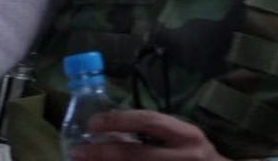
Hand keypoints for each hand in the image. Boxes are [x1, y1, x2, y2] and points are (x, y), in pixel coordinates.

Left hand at [67, 110, 229, 159]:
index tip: (93, 123)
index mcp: (187, 136)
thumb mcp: (185, 139)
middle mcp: (185, 157)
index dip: (118, 121)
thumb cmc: (200, 157)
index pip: (148, 122)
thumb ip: (157, 133)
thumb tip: (113, 131)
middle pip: (137, 156)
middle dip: (104, 153)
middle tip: (78, 152)